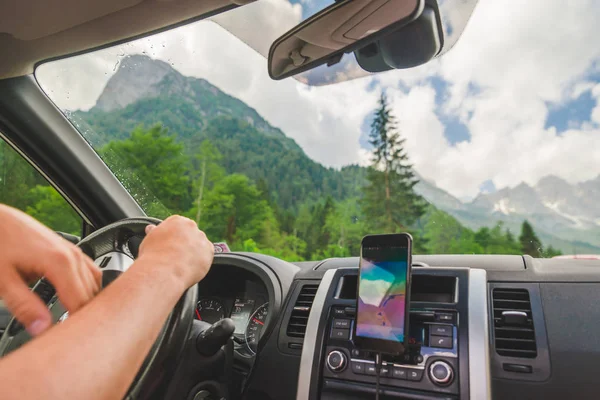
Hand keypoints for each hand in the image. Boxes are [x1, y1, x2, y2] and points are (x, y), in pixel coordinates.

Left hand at [0, 205, 101, 335]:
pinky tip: (76, 298)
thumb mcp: (3, 279)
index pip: (81, 302)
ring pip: (96, 283)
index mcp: (60, 263)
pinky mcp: (71, 249)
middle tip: (70, 335)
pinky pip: (91, 272)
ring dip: (89, 302)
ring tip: (75, 320)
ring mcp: (75, 251)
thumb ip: (24, 305)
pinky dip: (89, 287)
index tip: (66, 339)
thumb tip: (42, 328)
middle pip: (92, 294)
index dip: (76, 325)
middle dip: (84, 315)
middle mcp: (73, 256)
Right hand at [138, 215, 213, 288]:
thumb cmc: (154, 255)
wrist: (164, 271)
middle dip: (184, 244)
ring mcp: (202, 239)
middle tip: (175, 255)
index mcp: (177, 221)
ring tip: (181, 264)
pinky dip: (200, 261)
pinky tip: (190, 267)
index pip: (178, 226)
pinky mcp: (209, 251)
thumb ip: (154, 232)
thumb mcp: (149, 239)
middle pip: (190, 234)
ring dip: (193, 252)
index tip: (169, 246)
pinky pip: (206, 256)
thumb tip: (151, 228)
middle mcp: (191, 227)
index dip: (173, 238)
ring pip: (199, 245)